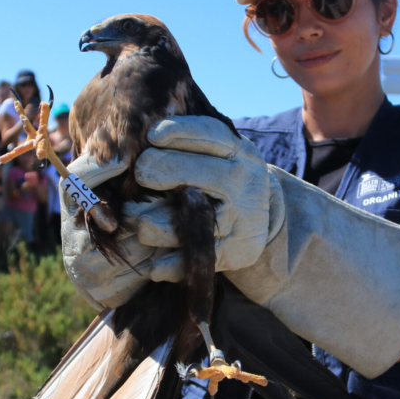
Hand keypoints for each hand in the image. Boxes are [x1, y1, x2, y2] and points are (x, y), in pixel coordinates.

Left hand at [61, 116, 279, 308]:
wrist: (262, 216)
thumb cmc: (223, 175)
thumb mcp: (218, 152)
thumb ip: (187, 145)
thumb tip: (139, 136)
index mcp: (239, 151)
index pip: (209, 133)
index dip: (178, 132)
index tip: (150, 135)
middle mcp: (245, 181)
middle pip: (200, 173)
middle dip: (163, 170)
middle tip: (139, 174)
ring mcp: (244, 217)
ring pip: (194, 219)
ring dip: (157, 223)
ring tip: (137, 222)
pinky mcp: (239, 251)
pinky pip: (200, 258)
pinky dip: (173, 264)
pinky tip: (153, 266)